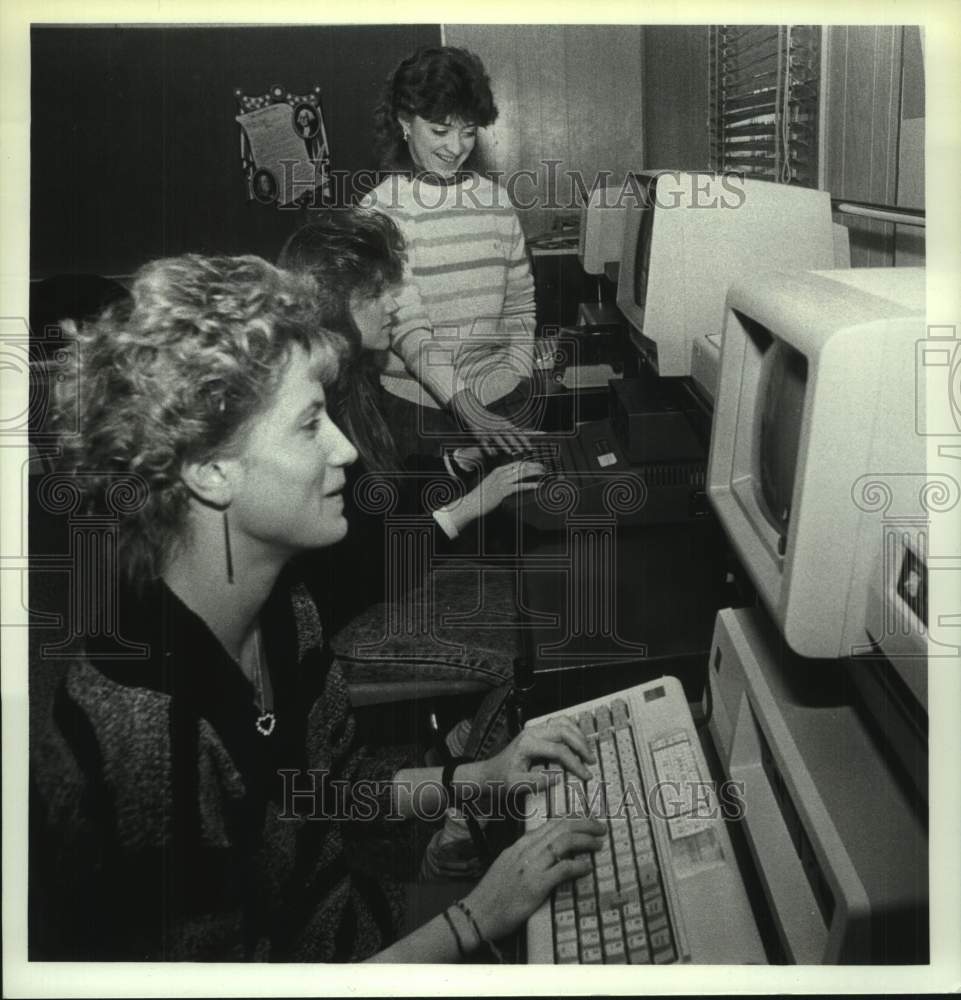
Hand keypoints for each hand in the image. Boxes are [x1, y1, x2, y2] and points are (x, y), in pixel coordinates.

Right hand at [444, 460, 544, 532]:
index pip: (516, 463)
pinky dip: (529, 485)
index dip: (528, 463)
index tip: (537, 465)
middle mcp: (500, 474)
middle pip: (520, 466)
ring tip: (543, 473)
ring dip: (534, 472)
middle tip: (544, 467)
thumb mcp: (490, 485)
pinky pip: (519, 486)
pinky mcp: (502, 491)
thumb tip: (510, 482)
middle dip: (534, 466)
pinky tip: (537, 485)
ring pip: (521, 473)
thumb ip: (500, 481)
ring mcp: (501, 482)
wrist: (471, 504)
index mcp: (497, 471)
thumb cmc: (480, 497)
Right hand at [448, 387, 537, 453]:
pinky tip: (492, 454)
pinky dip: (488, 448)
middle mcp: (498, 427)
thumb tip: (524, 434)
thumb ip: (511, 428)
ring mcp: (488, 431)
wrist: (472, 412)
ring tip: (510, 453)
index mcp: (505, 424)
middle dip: (516, 444)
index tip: (530, 448)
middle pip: (509, 436)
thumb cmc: (489, 420)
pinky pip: (484, 442)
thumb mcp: (502, 422)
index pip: (517, 433)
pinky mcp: (479, 434)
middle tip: (523, 452)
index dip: (524, 441)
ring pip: (497, 439)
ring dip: (504, 446)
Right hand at [463, 817, 606, 942]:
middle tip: (600, 828)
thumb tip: (548, 853)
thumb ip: (526, 856)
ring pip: (563, 843)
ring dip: (585, 840)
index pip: (550, 824)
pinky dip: (577, 866)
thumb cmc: (493, 894)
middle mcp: (526, 851)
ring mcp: (530, 866)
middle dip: (584, 824)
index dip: (572, 820)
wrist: (477, 914)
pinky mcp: (535, 885)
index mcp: (520, 845)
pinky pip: (561, 869)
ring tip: (598, 843)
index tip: (587, 822)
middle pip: (560, 828)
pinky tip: (587, 868)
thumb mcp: (508, 866)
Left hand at [478, 716, 595, 796]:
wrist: (489, 772)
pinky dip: (571, 729)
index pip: (558, 750)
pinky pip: (558, 722)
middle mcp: (532, 733)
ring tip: (587, 751)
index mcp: (527, 745)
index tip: (585, 774)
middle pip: (564, 732)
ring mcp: (534, 730)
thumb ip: (536, 782)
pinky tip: (577, 739)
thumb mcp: (516, 785)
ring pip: (562, 723)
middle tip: (590, 761)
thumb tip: (558, 777)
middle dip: (581, 746)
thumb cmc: (500, 778)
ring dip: (578, 735)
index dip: (574, 762)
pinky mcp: (537, 731)